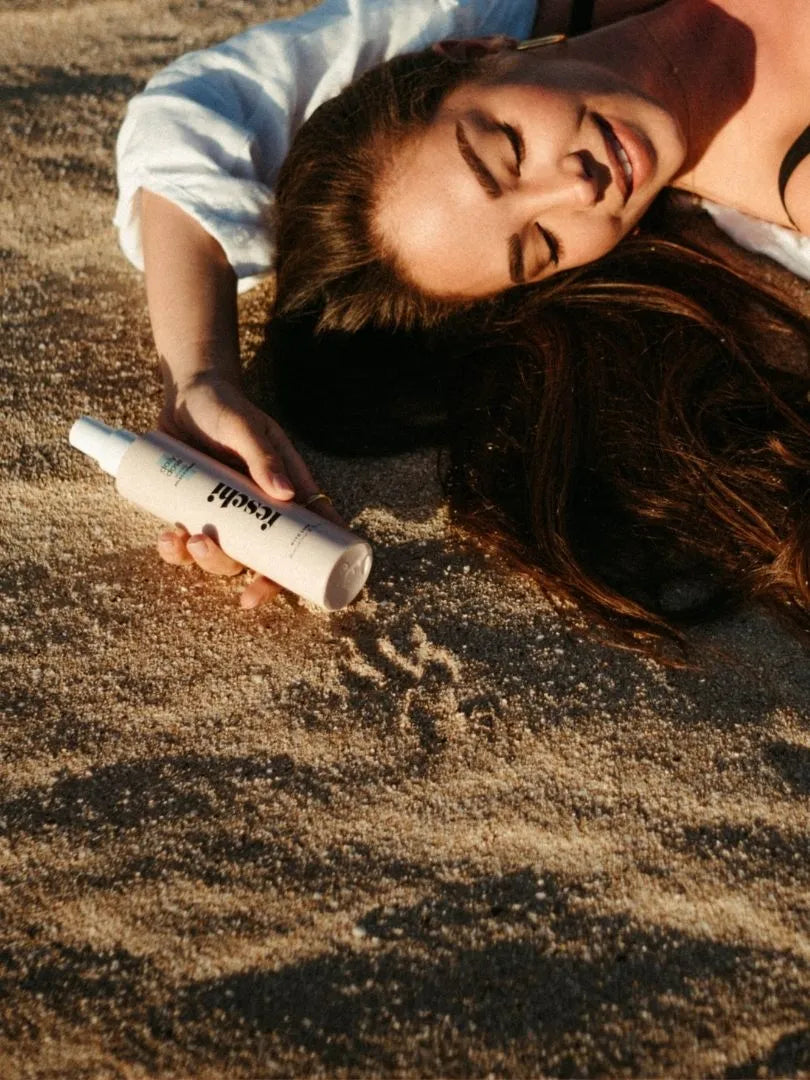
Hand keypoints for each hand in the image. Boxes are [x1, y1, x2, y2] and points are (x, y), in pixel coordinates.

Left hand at [156, 371, 342, 607]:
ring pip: (226, 556)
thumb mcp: (246, 427)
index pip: (309, 531)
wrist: (183, 395)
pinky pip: (187, 544)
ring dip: (211, 562)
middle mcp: (258, 508)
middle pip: (269, 558)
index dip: (316, 562)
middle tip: (246, 596)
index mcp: (285, 489)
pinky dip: (176, 550)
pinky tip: (167, 540)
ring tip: (191, 542)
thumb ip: (263, 457)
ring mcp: (225, 514)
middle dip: (259, 583)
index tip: (317, 587)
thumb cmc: (224, 406)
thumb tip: (287, 494)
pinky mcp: (193, 512)